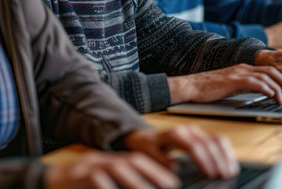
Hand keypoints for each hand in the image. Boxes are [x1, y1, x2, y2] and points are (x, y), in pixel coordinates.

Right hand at [45, 150, 179, 188]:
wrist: (45, 182)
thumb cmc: (76, 187)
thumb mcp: (99, 184)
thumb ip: (117, 184)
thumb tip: (143, 187)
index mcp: (109, 160)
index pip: (136, 160)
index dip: (155, 169)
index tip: (173, 181)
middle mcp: (102, 159)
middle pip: (130, 159)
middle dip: (152, 171)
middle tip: (171, 184)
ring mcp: (89, 165)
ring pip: (116, 166)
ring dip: (135, 180)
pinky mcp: (76, 174)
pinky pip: (96, 179)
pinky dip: (108, 187)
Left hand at [124, 125, 238, 179]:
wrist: (147, 137)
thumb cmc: (149, 148)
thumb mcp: (151, 154)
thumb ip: (163, 160)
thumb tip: (177, 167)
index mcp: (176, 134)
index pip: (194, 146)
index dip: (204, 160)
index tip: (211, 174)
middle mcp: (188, 130)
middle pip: (208, 142)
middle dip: (218, 160)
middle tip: (225, 175)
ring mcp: (195, 130)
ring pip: (215, 139)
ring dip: (225, 155)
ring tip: (231, 170)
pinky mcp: (200, 134)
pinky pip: (217, 139)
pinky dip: (226, 150)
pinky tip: (230, 161)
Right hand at [168, 63, 281, 105]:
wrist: (191, 86)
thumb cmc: (208, 88)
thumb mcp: (230, 86)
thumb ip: (244, 86)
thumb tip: (259, 93)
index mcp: (242, 68)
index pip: (268, 68)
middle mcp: (242, 68)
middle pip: (271, 70)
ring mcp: (238, 73)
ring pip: (266, 76)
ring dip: (279, 87)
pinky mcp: (233, 80)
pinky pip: (255, 83)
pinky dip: (267, 89)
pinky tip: (272, 96)